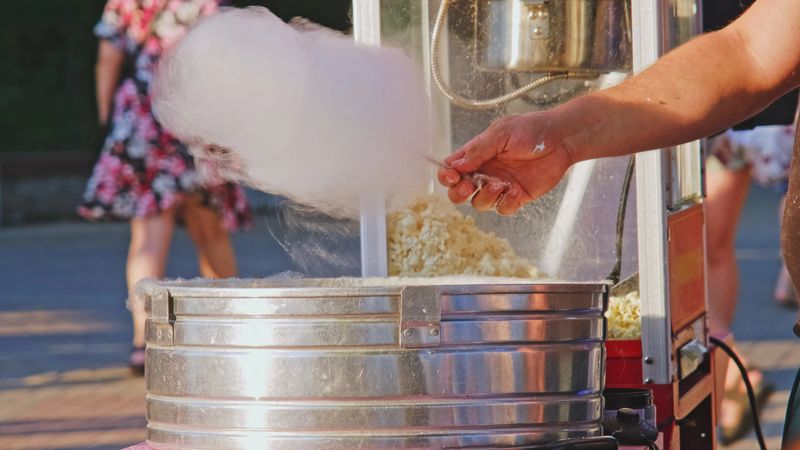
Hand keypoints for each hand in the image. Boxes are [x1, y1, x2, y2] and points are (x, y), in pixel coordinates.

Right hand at [437, 111, 574, 214]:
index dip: (447, 175)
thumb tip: (455, 165)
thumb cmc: (532, 129)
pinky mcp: (517, 196)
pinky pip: (502, 209)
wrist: (562, 139)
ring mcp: (500, 186)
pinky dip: (506, 203)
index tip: (452, 176)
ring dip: (485, 196)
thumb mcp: (501, 134)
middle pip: (459, 192)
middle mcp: (485, 171)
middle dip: (459, 193)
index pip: (452, 169)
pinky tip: (516, 191)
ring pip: (479, 204)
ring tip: (501, 184)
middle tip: (468, 186)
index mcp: (477, 155)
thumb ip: (477, 150)